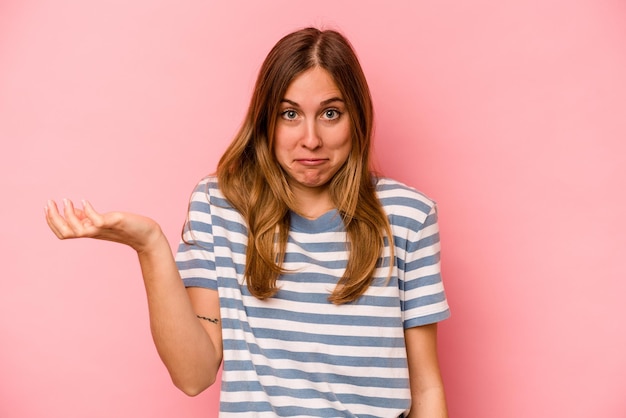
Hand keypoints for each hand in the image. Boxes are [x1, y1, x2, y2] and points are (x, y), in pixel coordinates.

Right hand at [45, 199, 162, 252]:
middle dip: (53, 218)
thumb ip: (86, 217)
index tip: (47, 206)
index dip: (51, 221)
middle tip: (49, 202)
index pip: (63, 232)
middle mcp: (93, 232)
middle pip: (65, 232)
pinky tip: (85, 201)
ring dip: (67, 214)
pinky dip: (87, 211)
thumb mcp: (101, 221)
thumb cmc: (124, 227)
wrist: (146, 235)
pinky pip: (96, 220)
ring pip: (77, 230)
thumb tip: (73, 209)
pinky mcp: (113, 223)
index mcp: (88, 231)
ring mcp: (102, 229)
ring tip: (66, 200)